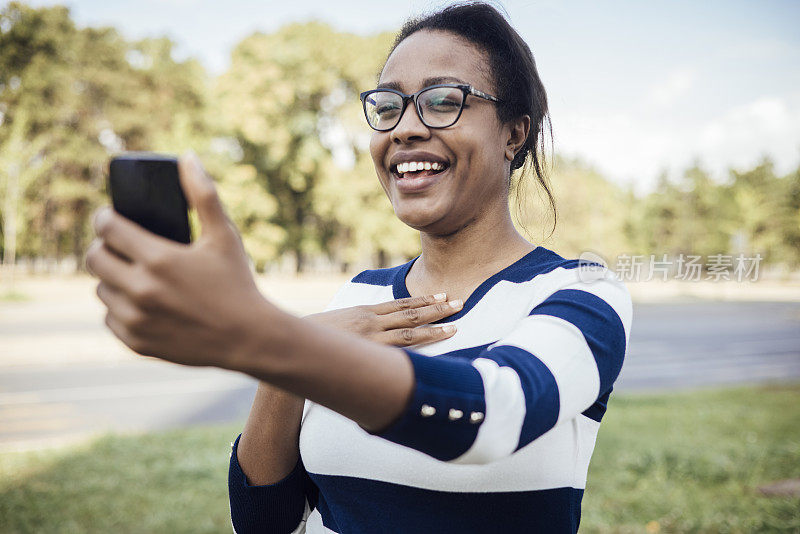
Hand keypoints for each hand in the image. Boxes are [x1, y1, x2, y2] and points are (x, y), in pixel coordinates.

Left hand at [85, 152, 273, 367]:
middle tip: (120, 245)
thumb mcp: (225, 236)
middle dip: (104, 247)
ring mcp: (136, 319)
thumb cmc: (238, 283)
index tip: (112, 217)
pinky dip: (121, 308)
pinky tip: (140, 302)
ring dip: (112, 279)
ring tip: (131, 274)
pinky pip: (110, 319)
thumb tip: (187, 158)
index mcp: (159, 259)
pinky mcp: (137, 343)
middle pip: (95, 258)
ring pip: (101, 290)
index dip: (106, 218)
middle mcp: (141, 290)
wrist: (248, 338)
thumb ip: (204, 195)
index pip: (107, 228)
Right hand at [306, 294, 462, 345]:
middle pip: (411, 314)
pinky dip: (419, 351)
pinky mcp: (367, 355)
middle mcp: (370, 322)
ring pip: (410, 333)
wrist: (290, 348)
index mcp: (363, 313)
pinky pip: (399, 352)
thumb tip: (365, 331)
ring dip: (436, 329)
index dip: (424, 301)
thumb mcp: (334, 326)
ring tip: (456, 325)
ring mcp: (370, 339)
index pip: (400, 305)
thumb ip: (353, 326)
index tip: (443, 295)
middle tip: (461, 302)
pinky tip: (434, 350)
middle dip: (438, 309)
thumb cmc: (310, 339)